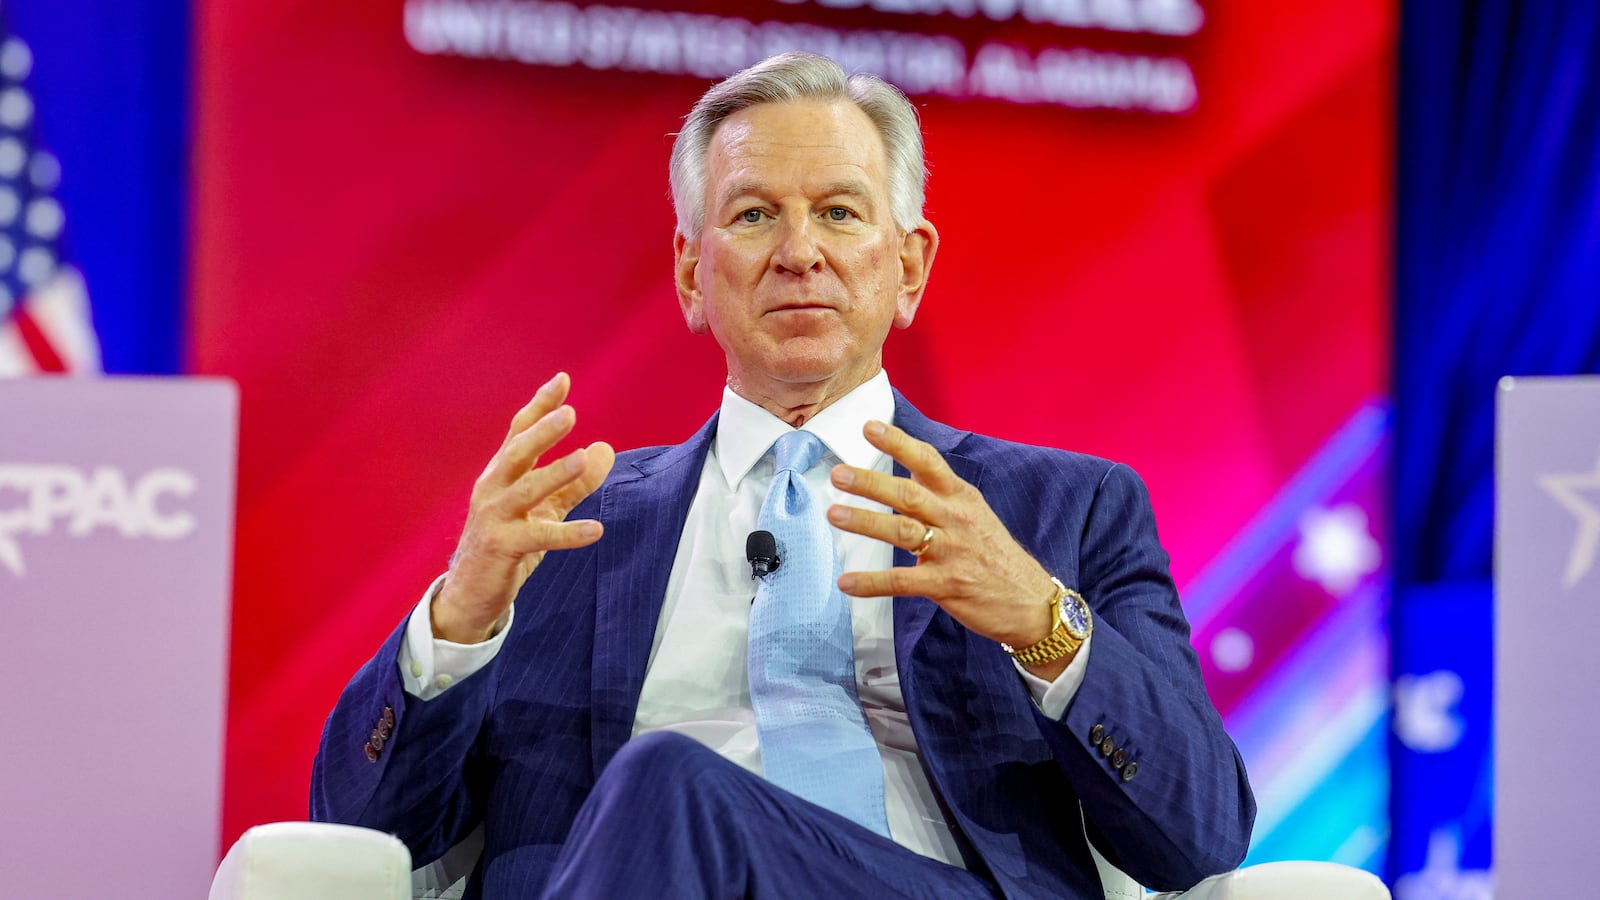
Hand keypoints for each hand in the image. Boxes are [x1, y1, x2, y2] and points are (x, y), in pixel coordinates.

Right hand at [433, 372, 614, 642]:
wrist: (470, 592)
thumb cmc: (507, 542)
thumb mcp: (544, 509)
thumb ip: (574, 482)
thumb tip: (605, 450)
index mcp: (501, 473)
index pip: (519, 431)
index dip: (540, 406)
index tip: (563, 379)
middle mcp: (492, 489)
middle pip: (517, 453)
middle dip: (542, 432)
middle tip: (570, 413)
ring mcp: (493, 517)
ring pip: (525, 490)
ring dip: (554, 474)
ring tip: (582, 459)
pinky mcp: (501, 547)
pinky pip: (538, 537)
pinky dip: (568, 534)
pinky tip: (596, 530)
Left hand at [826, 420, 1066, 676]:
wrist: (1031, 602)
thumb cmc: (996, 556)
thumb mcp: (975, 515)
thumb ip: (940, 495)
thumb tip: (906, 470)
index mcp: (961, 498)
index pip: (928, 462)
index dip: (898, 443)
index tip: (869, 427)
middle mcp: (956, 519)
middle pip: (909, 494)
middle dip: (872, 482)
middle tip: (839, 474)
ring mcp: (952, 552)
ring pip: (903, 531)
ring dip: (867, 522)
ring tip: (835, 514)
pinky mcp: (947, 585)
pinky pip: (903, 582)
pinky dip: (873, 583)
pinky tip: (846, 583)